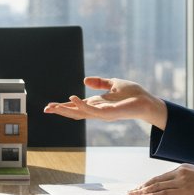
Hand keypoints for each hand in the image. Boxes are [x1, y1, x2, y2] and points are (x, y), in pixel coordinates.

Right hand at [43, 76, 167, 128]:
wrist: (147, 101)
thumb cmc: (133, 94)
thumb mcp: (113, 84)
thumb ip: (99, 83)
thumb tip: (84, 80)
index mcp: (96, 104)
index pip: (76, 107)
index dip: (63, 106)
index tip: (49, 107)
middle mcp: (97, 111)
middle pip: (74, 112)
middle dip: (60, 111)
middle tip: (46, 109)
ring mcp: (102, 114)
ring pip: (79, 113)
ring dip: (65, 110)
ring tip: (52, 106)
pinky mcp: (108, 113)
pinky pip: (91, 110)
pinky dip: (80, 105)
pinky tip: (72, 98)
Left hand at [128, 164, 193, 194]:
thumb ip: (188, 180)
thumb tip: (180, 189)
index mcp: (182, 169)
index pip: (160, 177)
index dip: (148, 183)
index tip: (139, 188)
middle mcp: (179, 173)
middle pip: (155, 181)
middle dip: (141, 187)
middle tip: (130, 193)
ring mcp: (181, 181)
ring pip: (156, 187)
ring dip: (142, 192)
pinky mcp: (184, 191)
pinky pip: (164, 193)